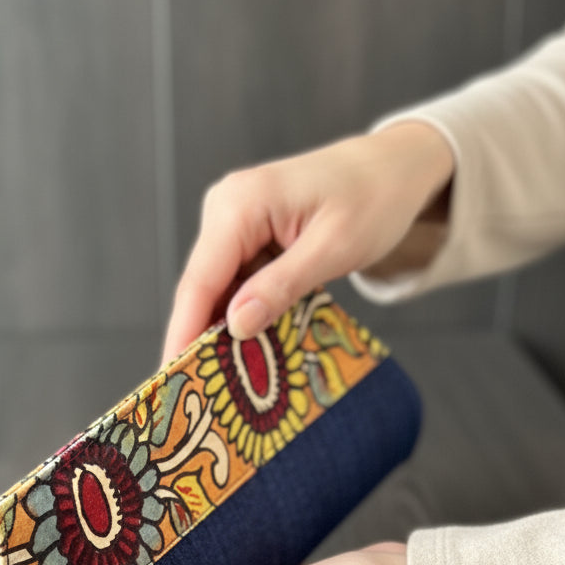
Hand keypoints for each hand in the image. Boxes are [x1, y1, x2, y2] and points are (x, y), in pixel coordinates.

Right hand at [161, 121, 453, 363]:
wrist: (395, 167)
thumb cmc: (374, 198)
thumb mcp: (334, 248)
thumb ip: (282, 287)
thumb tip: (235, 326)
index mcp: (240, 203)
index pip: (200, 280)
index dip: (183, 333)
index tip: (170, 378)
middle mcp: (226, 208)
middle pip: (202, 289)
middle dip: (197, 341)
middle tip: (194, 398)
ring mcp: (235, 222)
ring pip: (218, 292)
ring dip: (220, 335)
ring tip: (217, 388)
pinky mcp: (248, 237)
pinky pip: (237, 285)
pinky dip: (242, 318)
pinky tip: (245, 354)